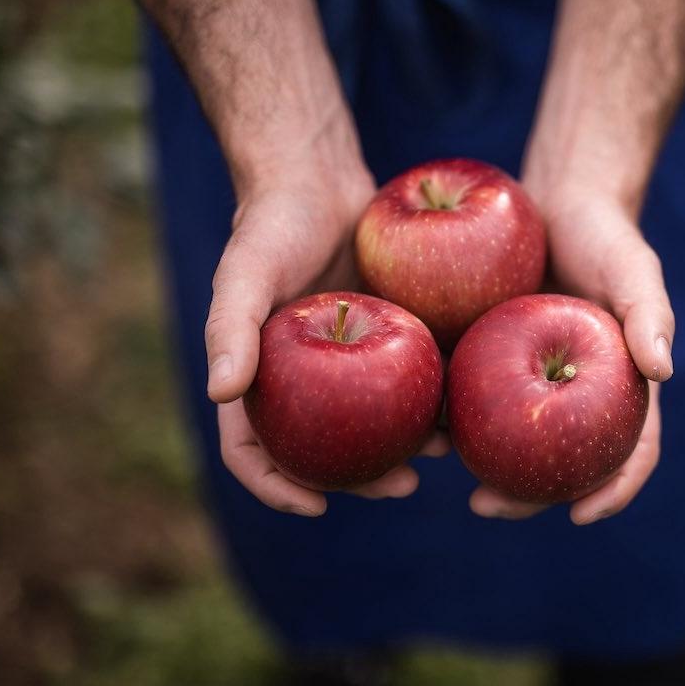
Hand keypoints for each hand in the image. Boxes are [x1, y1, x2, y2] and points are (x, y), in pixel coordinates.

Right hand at [207, 154, 448, 516]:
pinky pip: (407, 380)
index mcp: (260, 378)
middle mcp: (303, 381)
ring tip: (446, 450)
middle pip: (326, 450)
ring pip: (375, 423)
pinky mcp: (387, 337)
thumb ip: (229, 328)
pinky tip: (463, 406)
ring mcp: (347, 365)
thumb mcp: (246, 271)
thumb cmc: (273, 221)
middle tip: (404, 487)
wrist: (322, 178)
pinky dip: (431, 399)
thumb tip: (220, 395)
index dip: (277, 487)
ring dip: (407, 446)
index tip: (316, 507)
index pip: (254, 450)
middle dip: (362, 478)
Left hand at [469, 191, 673, 524]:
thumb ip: (649, 313)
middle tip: (485, 506)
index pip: (629, 452)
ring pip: (508, 442)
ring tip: (442, 468)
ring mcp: (528, 383)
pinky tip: (421, 420)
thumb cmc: (605, 234)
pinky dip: (450, 415)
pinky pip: (470, 397)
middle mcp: (574, 398)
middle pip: (557, 464)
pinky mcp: (488, 360)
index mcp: (619, 391)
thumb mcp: (633, 267)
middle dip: (525, 497)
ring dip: (477, 464)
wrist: (553, 201)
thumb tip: (663, 370)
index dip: (612, 490)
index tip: (581, 516)